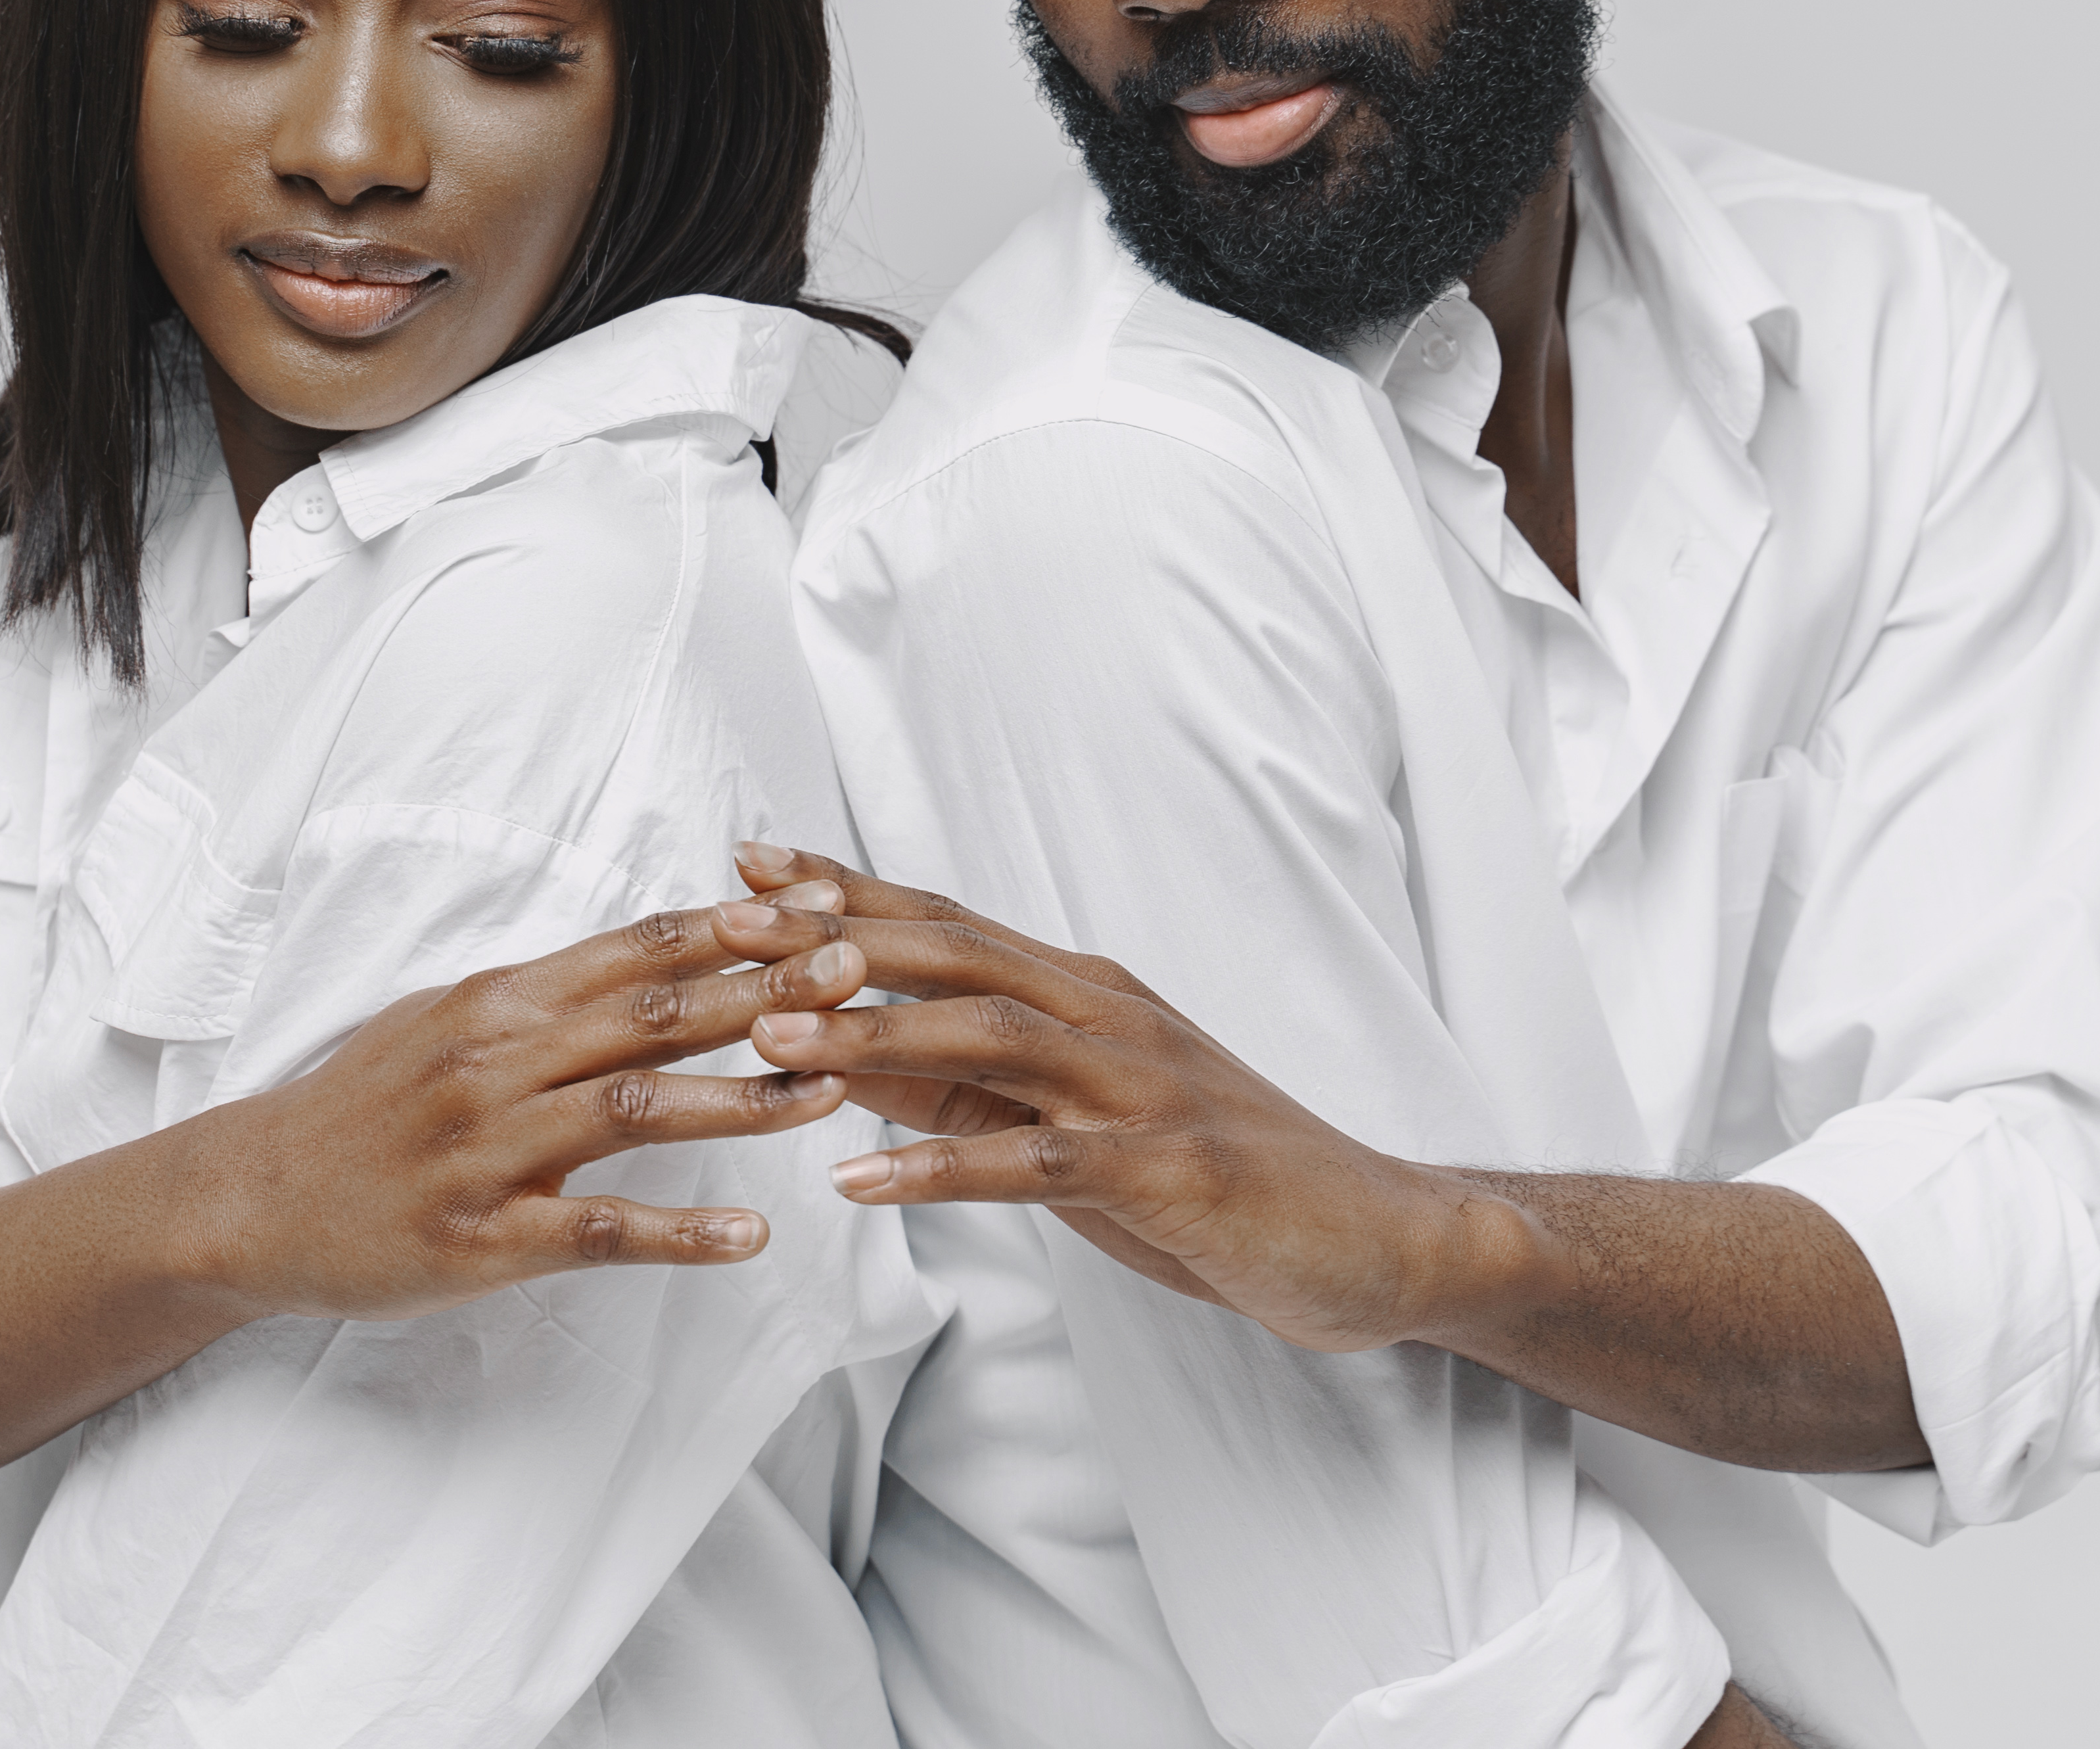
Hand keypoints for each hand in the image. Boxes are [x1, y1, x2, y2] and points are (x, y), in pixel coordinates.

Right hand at [183, 901, 873, 1324]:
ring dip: (740, 1101)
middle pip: (649, 1015)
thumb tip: (657, 953)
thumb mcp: (449, 1020)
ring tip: (830, 1093)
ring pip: (632, 1111)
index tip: (817, 904)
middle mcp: (495, 1061)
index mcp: (497, 1000)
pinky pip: (594, 1230)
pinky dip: (678, 1232)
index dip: (731, 926)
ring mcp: (488, 1150)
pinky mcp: (482, 1238)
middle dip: (761, 992)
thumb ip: (550, 994)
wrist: (253, 1198)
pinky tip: (749, 1235)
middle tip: (856, 973)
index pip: (633, 949)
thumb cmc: (365, 1108)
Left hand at [716, 847, 1567, 1355]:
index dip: (843, 888)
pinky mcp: (1166, 1169)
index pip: (943, 919)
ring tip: (771, 1044)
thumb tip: (841, 1052)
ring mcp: (1140, 1086)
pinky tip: (863, 1187)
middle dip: (834, 934)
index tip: (742, 864)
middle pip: (953, 950)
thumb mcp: (1066, 1117)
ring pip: (989, 1036)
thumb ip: (965, 1080)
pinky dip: (944, 1171)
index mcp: (1082, 991)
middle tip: (727, 928)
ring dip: (874, 1034)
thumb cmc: (1208, 1176)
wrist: (1372, 1235)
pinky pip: (1038, 1164)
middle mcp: (1107, 1014)